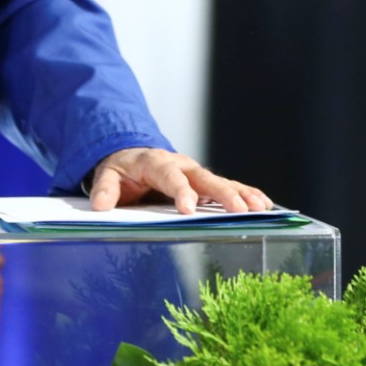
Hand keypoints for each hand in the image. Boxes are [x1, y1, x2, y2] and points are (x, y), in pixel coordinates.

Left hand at [86, 148, 271, 214]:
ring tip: (261, 207)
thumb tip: (100, 205)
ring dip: (242, 194)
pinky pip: (229, 186)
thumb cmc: (122, 169)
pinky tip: (264, 204)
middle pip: (205, 179)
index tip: (188, 209)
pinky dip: (247, 194)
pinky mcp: (205, 182)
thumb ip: (104, 189)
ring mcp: (196, 173)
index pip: (171, 177)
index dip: (180, 192)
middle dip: (223, 194)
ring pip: (222, 182)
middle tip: (240, 209)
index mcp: (157, 163)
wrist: (132, 156)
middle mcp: (182, 165)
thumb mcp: (107, 175)